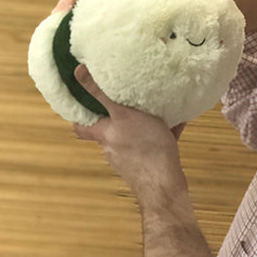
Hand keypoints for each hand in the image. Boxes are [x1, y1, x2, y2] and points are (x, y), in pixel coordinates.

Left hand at [73, 64, 186, 202]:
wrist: (166, 184)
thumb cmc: (144, 149)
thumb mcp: (123, 115)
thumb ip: (102, 94)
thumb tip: (78, 72)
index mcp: (104, 135)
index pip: (82, 126)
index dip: (81, 113)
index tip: (84, 96)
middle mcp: (115, 146)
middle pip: (111, 128)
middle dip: (119, 112)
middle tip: (127, 94)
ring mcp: (134, 156)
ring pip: (136, 133)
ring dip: (145, 120)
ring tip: (157, 102)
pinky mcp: (153, 160)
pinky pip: (158, 140)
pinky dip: (166, 129)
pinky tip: (179, 118)